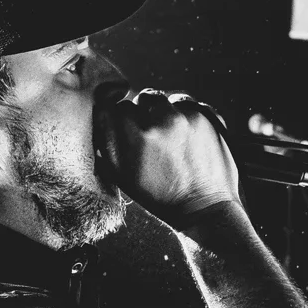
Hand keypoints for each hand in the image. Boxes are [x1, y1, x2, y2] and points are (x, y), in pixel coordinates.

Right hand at [107, 88, 238, 221]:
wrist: (204, 209)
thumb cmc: (160, 196)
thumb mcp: (122, 176)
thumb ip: (107, 141)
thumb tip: (103, 113)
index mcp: (128, 141)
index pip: (112, 107)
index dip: (119, 117)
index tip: (127, 125)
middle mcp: (153, 126)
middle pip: (138, 100)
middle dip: (143, 114)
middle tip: (153, 137)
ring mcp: (181, 118)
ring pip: (163, 99)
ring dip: (164, 112)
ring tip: (172, 138)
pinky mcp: (204, 116)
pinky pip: (188, 103)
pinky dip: (187, 116)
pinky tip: (189, 138)